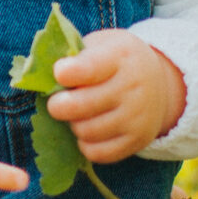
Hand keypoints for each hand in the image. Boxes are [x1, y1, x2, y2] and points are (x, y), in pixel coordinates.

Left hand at [48, 30, 186, 165]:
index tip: (58, 73)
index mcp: (120, 56)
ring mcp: (137, 116)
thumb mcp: (101, 45)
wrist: (160, 82)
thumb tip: (37, 74)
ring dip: (73, 124)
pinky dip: (85, 144)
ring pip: (86, 131)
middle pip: (81, 105)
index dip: (67, 73)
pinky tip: (88, 129)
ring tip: (77, 114)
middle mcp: (132, 87)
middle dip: (59, 105)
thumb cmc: (116, 60)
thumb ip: (72, 55)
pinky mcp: (137, 141)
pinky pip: (98, 153)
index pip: (89, 68)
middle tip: (57, 102)